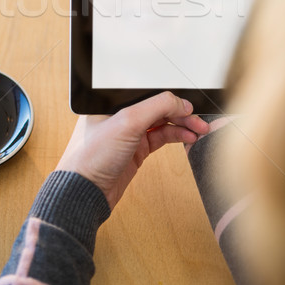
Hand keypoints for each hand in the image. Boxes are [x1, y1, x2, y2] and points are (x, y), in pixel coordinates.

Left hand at [56, 91, 208, 209]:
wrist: (85, 193)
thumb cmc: (92, 156)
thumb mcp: (127, 122)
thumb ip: (156, 107)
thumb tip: (180, 102)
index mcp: (112, 100)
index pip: (148, 91)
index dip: (170, 96)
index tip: (189, 103)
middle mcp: (121, 114)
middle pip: (158, 107)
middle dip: (180, 112)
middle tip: (199, 119)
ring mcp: (129, 133)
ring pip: (162, 122)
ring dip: (181, 125)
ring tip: (200, 129)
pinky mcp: (135, 150)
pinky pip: (160, 138)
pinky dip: (175, 136)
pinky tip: (187, 137)